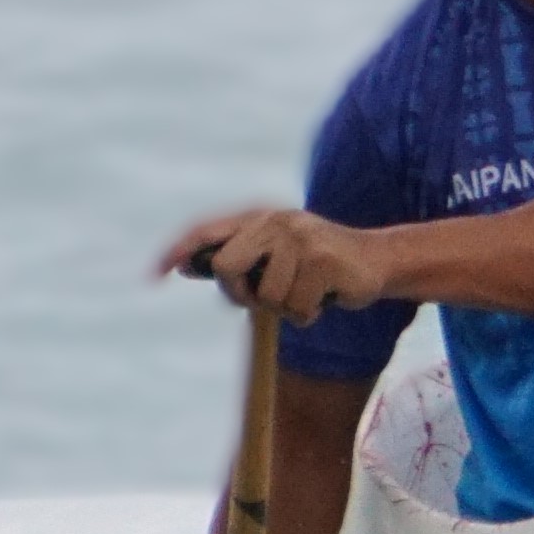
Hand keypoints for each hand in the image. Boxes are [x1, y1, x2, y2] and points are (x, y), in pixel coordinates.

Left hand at [161, 205, 394, 324]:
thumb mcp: (274, 255)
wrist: (378, 259)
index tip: (155, 275)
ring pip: (266, 296)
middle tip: (263, 298)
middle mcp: (275, 222)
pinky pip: (297, 308)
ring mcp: (300, 240)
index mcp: (257, 218)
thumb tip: (185, 266)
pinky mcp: (324, 262)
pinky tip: (324, 298)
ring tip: (306, 294)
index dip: (176, 252)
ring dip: (285, 308)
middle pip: (226, 268)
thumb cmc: (317, 265)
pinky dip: (308, 314)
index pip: (204, 232)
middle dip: (241, 293)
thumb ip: (235, 257)